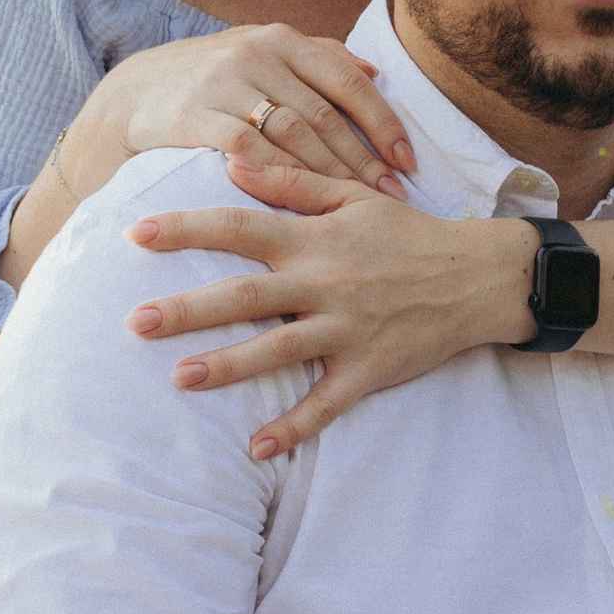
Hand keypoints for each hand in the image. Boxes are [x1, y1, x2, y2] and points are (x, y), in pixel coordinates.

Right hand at [94, 26, 414, 192]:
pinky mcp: (195, 114)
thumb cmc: (212, 79)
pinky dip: (279, 178)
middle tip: (393, 195)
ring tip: (358, 205)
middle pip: (323, 114)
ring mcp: (225, 83)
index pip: (347, 82)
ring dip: (329, 174)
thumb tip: (376, 69)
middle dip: (362, 158)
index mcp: (282, 38)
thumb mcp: (262, 53)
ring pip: (291, 135)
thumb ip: (317, 57)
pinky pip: (249, 152)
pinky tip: (301, 204)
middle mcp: (257, 53)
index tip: (407, 161)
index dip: (382, 123)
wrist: (133, 93)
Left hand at [128, 165, 530, 455]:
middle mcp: (325, 282)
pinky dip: (294, 427)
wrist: (477, 276)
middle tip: (136, 322)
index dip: (188, 229)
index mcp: (315, 238)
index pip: (240, 227)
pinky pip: (327, 403)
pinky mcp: (369, 368)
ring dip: (229, 366)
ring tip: (181, 378)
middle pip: (247, 294)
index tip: (137, 234)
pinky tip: (256, 448)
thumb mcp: (352, 197)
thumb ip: (290, 183)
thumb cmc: (408, 233)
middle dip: (190, 308)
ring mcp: (347, 329)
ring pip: (280, 350)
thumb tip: (230, 166)